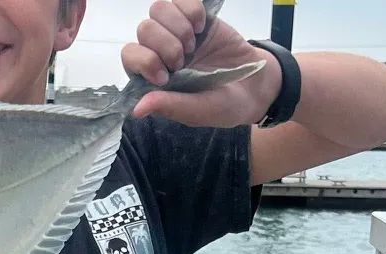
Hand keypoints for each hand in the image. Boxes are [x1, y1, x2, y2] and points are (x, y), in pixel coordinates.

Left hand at [122, 0, 280, 126]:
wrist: (255, 85)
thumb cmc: (223, 105)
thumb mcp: (198, 111)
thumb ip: (169, 106)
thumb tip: (136, 110)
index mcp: (154, 79)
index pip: (130, 57)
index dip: (145, 61)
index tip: (166, 76)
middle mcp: (161, 53)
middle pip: (144, 29)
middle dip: (165, 45)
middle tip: (184, 60)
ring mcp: (176, 32)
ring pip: (158, 10)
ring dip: (178, 26)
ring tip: (194, 44)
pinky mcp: (195, 16)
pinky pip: (181, 0)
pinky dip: (191, 10)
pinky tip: (202, 27)